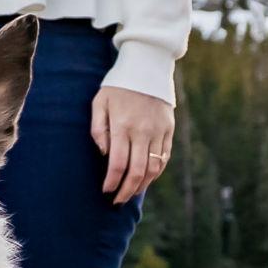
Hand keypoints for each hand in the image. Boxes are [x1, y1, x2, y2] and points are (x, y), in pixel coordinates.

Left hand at [91, 87, 174, 202]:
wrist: (147, 67)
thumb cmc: (117, 87)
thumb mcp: (99, 103)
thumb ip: (98, 129)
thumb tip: (103, 154)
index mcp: (123, 126)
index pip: (117, 163)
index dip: (112, 182)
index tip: (106, 191)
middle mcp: (142, 131)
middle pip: (137, 171)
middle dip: (126, 190)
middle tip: (118, 200)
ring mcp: (158, 131)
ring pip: (153, 168)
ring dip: (143, 185)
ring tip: (131, 192)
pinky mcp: (169, 129)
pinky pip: (164, 157)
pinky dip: (156, 172)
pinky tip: (146, 178)